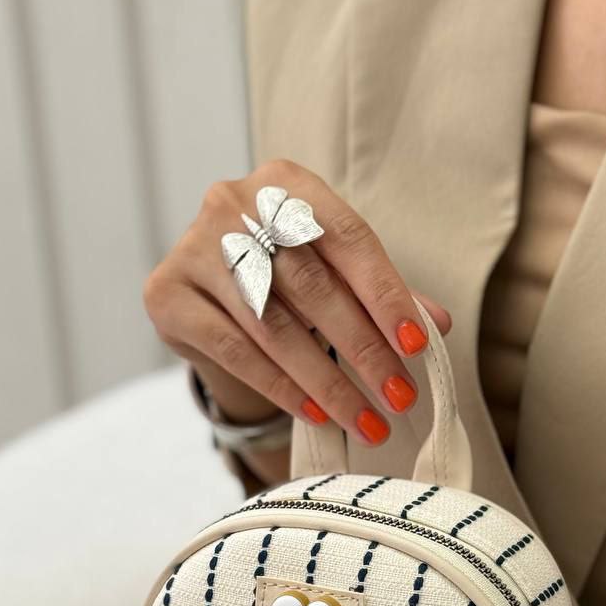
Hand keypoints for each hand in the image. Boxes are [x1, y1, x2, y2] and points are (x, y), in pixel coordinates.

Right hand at [143, 158, 450, 441]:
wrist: (208, 294)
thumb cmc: (285, 279)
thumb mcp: (336, 273)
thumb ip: (382, 294)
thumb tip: (437, 324)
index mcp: (286, 183)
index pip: (349, 239)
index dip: (386, 294)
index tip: (418, 345)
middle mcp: (233, 204)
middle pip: (313, 286)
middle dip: (363, 349)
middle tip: (399, 397)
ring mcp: (194, 247)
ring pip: (274, 325)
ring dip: (327, 381)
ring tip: (366, 421)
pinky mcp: (167, 294)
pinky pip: (235, 349)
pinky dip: (281, 386)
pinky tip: (317, 413)